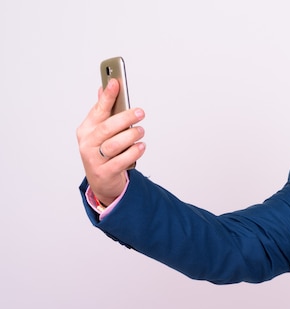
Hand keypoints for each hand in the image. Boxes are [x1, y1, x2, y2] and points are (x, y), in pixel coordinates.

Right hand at [76, 78, 145, 205]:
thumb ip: (103, 111)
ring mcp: (94, 159)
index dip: (107, 96)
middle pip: (107, 128)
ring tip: (141, 131)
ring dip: (131, 136)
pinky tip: (141, 146)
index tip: (116, 82)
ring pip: (114, 145)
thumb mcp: (101, 132)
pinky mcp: (104, 172)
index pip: (97, 110)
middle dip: (125, 118)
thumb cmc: (103, 152)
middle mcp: (87, 143)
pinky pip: (121, 161)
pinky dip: (133, 152)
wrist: (102, 181)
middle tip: (140, 113)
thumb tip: (104, 87)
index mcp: (86, 129)